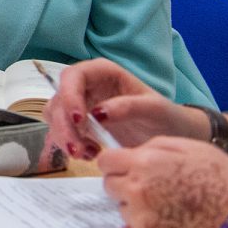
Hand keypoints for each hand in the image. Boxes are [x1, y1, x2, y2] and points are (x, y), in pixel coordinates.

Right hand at [44, 59, 204, 158]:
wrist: (172, 136)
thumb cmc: (166, 118)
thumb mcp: (155, 110)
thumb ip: (129, 107)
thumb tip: (98, 113)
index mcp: (102, 73)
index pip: (72, 77)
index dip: (69, 96)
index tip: (79, 120)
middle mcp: (86, 86)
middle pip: (59, 100)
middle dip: (64, 126)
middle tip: (78, 150)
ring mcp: (80, 105)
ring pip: (56, 118)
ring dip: (65, 138)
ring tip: (89, 154)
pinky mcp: (79, 124)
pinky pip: (63, 132)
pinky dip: (71, 146)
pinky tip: (91, 154)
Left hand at [99, 136, 227, 227]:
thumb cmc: (223, 180)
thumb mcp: (190, 148)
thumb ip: (153, 147)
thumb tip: (130, 153)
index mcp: (144, 163)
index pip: (106, 161)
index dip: (117, 164)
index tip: (126, 168)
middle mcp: (136, 190)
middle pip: (110, 185)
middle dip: (125, 185)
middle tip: (152, 189)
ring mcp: (140, 219)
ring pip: (121, 209)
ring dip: (135, 208)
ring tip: (167, 209)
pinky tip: (161, 226)